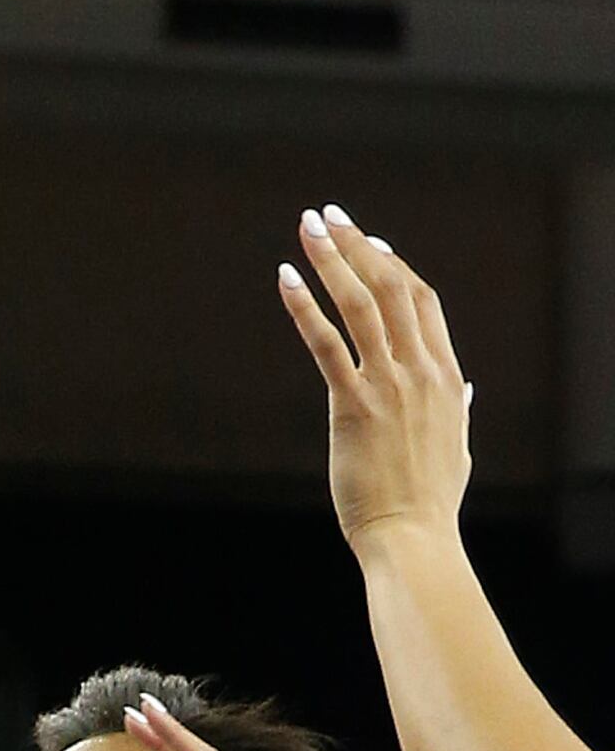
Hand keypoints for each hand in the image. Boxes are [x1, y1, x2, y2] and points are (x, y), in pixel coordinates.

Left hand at [281, 208, 470, 546]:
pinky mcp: (353, 404)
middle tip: (329, 215)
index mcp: (445, 375)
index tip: (372, 243)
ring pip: (362, 302)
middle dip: (359, 245)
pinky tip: (286, 278)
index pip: (423, 302)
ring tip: (308, 226)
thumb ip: (458, 410)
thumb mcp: (455, 447)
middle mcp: (421, 370)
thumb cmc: (428, 501)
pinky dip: (305, 306)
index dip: (396, 266)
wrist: (413, 535)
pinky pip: (326, 343)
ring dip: (333, 258)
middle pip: (394, 287)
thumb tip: (465, 390)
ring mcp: (389, 384)